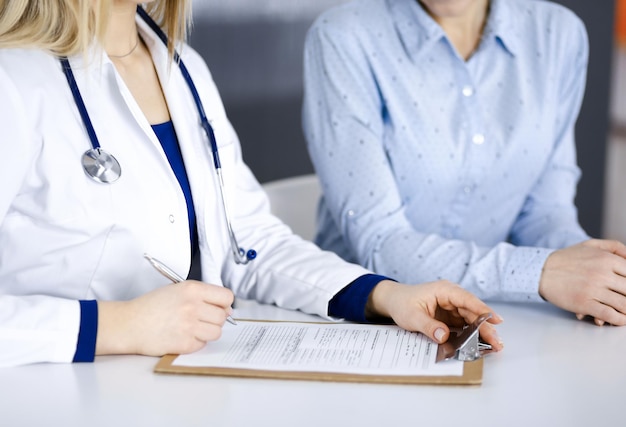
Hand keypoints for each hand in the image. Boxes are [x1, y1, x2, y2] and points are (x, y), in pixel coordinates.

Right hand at [96, 281, 233, 355]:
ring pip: (216, 332)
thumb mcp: (176, 290)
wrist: (129, 324)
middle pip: (223, 316)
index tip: (219, 307)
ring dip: (207, 332)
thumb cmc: (150, 307)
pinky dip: (195, 343)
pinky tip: (182, 336)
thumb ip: (202, 295)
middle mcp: (192, 306)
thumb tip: (227, 308)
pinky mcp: (184, 343)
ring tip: (192, 328)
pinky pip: (202, 345)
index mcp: (192, 289)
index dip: (224, 303)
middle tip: (200, 319)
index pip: (226, 296)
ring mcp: (189, 326)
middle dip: (215, 319)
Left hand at [366, 280, 503, 350]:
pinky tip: (479, 344)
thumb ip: (428, 326)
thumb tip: (444, 336)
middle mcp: (451, 296)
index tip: (496, 320)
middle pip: (473, 311)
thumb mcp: (411, 317)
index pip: (467, 299)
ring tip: (494, 346)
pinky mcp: (451, 315)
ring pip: (471, 318)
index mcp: (444, 290)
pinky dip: (472, 333)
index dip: (482, 310)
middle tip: (497, 342)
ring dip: (482, 331)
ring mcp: (452, 306)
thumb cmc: (402, 303)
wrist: (393, 301)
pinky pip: (464, 324)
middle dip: (486, 326)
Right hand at [539, 239, 625, 325]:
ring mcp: (593, 290)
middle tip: (624, 299)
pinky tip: (620, 320)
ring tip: (625, 312)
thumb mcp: (590, 245)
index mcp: (607, 259)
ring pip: (624, 305)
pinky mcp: (584, 304)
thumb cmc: (566, 259)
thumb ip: (614, 247)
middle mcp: (602, 274)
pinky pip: (610, 315)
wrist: (540, 271)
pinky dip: (619, 320)